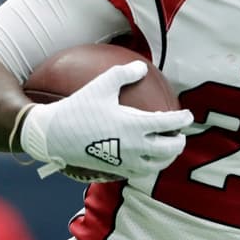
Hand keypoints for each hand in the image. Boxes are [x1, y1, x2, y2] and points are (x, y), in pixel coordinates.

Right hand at [20, 61, 192, 180]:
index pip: (169, 124)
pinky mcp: (115, 170)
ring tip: (167, 148)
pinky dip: (149, 165)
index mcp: (135, 125)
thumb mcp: (100, 85)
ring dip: (167, 157)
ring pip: (157, 165)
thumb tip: (141, 67)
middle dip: (179, 142)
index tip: (187, 115)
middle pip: (170, 149)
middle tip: (179, 134)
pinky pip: (140, 172)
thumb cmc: (77, 108)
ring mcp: (125, 161)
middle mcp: (134, 147)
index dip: (182, 119)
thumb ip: (124, 74)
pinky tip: (145, 158)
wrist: (52, 136)